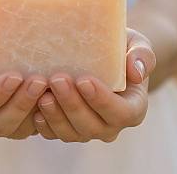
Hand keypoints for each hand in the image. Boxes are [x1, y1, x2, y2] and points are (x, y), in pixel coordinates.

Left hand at [33, 28, 155, 142]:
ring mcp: (88, 129)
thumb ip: (142, 55)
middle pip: (92, 126)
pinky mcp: (67, 128)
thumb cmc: (121, 48)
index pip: (122, 113)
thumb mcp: (136, 44)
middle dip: (73, 104)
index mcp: (132, 107)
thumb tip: (136, 72)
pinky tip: (34, 106)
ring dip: (56, 115)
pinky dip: (44, 123)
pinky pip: (54, 133)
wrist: (103, 54)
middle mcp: (111, 124)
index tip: (84, 80)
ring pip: (72, 133)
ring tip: (43, 93)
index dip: (102, 100)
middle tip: (58, 80)